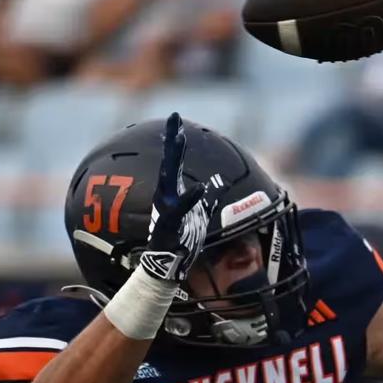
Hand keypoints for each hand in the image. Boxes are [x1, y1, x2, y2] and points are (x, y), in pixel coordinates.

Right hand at [138, 112, 224, 283]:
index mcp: (173, 192)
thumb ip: (207, 198)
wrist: (168, 264)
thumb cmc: (182, 238)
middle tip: (173, 118)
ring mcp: (165, 208)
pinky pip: (181, 208)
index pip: (174, 161)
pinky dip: (191, 198)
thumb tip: (217, 184)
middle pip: (169, 162)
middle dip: (172, 140)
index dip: (175, 139)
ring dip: (173, 159)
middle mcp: (166, 196)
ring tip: (179, 139)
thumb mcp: (199, 213)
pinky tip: (201, 187)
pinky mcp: (169, 223)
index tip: (175, 118)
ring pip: (168, 179)